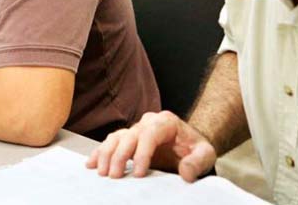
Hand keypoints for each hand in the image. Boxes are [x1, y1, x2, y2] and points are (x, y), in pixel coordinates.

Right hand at [85, 111, 216, 181]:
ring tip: (102, 172)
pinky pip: (110, 142)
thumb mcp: (205, 153)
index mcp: (166, 122)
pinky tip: (92, 163)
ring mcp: (136, 129)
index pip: (150, 133)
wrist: (189, 146)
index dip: (142, 153)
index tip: (140, 173)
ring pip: (116, 137)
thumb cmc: (195, 148)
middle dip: (120, 156)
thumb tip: (186, 172)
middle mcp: (147, 122)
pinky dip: (100, 152)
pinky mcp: (128, 139)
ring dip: (107, 154)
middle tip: (115, 175)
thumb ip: (198, 161)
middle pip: (129, 135)